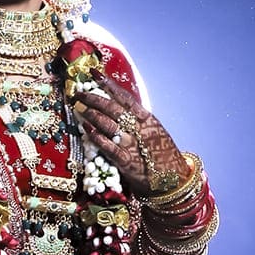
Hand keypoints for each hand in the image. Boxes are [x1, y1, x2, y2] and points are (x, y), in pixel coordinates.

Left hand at [72, 78, 188, 197]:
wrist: (175, 179)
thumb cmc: (162, 154)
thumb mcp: (153, 132)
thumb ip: (137, 121)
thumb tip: (117, 108)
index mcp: (147, 119)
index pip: (124, 97)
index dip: (108, 84)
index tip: (94, 74)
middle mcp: (140, 129)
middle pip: (113, 108)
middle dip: (94, 99)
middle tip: (79, 94)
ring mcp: (133, 145)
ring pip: (109, 125)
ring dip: (93, 115)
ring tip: (80, 108)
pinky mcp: (127, 162)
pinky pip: (109, 147)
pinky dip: (97, 138)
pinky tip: (87, 129)